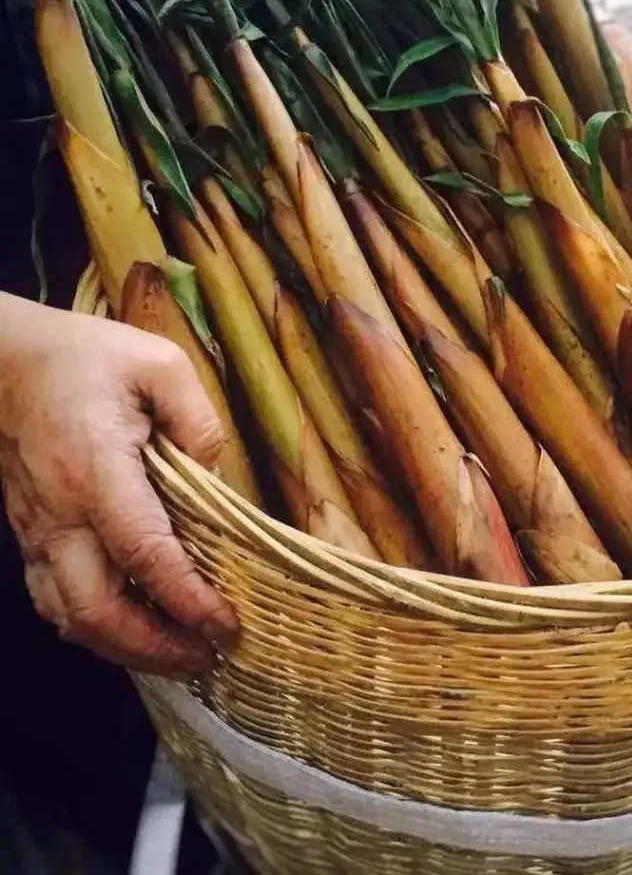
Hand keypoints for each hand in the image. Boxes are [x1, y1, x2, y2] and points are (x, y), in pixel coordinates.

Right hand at [0, 293, 236, 676]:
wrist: (4, 360)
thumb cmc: (84, 357)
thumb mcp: (159, 363)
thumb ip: (198, 418)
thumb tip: (218, 474)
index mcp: (96, 471)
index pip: (144, 553)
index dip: (186, 598)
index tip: (225, 625)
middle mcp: (60, 514)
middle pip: (96, 610)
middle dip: (154, 648)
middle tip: (207, 658)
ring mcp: (39, 530)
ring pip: (70, 616)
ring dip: (124, 647)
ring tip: (180, 656)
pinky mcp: (33, 533)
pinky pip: (55, 599)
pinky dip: (94, 627)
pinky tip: (133, 628)